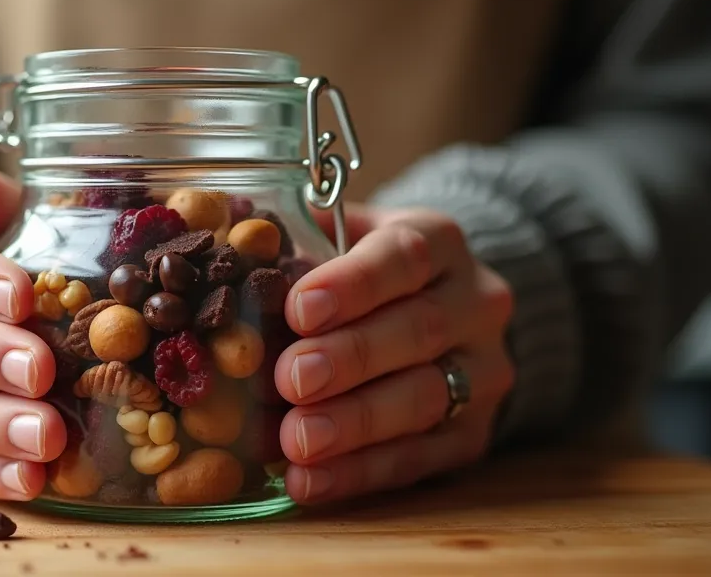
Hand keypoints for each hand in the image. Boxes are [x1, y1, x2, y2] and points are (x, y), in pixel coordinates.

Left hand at [276, 205, 514, 503]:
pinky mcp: (471, 434)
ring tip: (296, 440)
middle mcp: (474, 304)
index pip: (405, 255)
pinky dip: (359, 473)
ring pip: (424, 398)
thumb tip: (230, 230)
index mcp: (440, 242)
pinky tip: (308, 481)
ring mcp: (480, 373)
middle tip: (290, 379)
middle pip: (418, 330)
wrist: (443, 312)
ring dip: (354, 424)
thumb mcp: (345, 236)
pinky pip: (419, 458)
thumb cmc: (367, 272)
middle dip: (350, 358)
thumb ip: (299, 236)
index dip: (354, 284)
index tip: (299, 309)